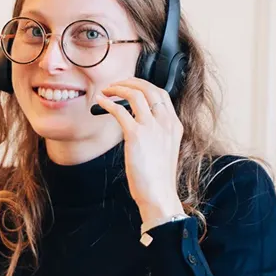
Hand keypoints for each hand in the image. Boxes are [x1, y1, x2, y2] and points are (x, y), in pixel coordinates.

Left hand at [95, 78, 184, 222]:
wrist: (159, 193)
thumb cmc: (157, 177)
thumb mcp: (163, 150)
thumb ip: (155, 134)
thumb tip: (136, 124)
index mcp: (174, 125)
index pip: (161, 94)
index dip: (144, 86)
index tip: (130, 86)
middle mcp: (165, 122)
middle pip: (149, 88)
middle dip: (130, 82)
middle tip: (116, 84)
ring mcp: (152, 127)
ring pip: (135, 94)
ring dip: (118, 88)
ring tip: (106, 90)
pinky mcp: (136, 135)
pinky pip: (120, 111)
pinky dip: (108, 103)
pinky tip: (101, 102)